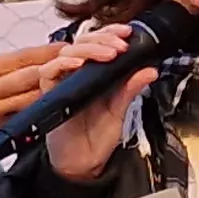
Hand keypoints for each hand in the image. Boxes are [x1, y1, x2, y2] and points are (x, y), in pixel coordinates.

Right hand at [0, 45, 78, 164]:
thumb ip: (7, 63)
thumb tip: (41, 54)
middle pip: (34, 76)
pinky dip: (49, 107)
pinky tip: (67, 102)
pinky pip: (31, 116)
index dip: (51, 51)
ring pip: (37, 98)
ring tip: (85, 78)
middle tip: (90, 59)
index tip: (74, 44)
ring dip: (62, 88)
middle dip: (65, 67)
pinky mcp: (3, 129)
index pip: (23, 57)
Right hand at [38, 24, 152, 182]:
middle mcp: (79, 75)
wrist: (83, 164)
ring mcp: (64, 82)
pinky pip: (49, 72)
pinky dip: (63, 64)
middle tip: (120, 45)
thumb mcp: (120, 110)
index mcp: (97, 74)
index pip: (99, 43)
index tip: (127, 33)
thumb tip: (149, 70)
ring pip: (67, 51)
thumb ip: (131, 88)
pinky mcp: (51, 94)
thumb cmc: (97, 138)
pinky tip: (78, 64)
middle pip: (82, 42)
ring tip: (108, 54)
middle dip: (103, 38)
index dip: (111, 33)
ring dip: (88, 49)